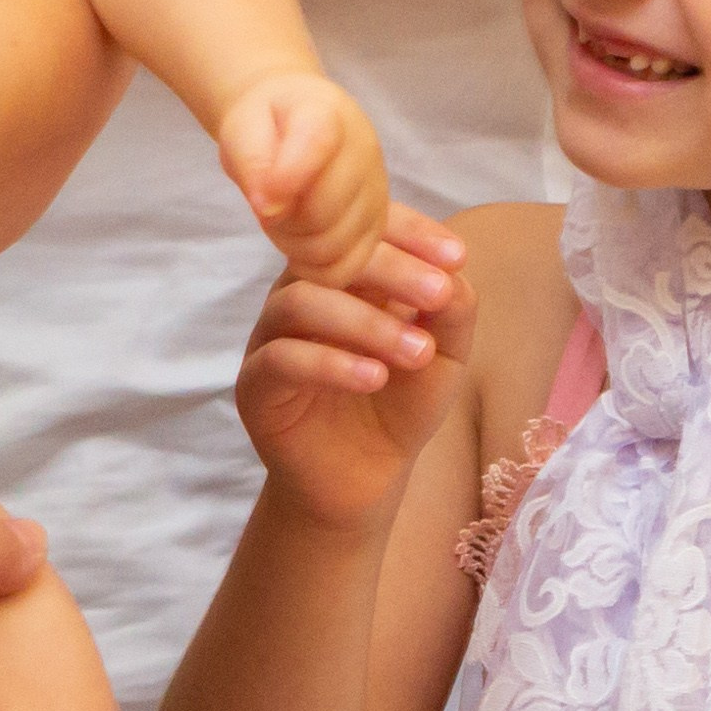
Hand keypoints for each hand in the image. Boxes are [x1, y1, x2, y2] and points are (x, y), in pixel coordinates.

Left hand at [219, 72, 389, 283]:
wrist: (291, 122)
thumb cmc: (265, 126)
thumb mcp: (242, 130)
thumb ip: (253, 163)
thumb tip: (270, 210)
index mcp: (326, 114)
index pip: (315, 147)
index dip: (283, 180)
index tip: (260, 192)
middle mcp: (364, 152)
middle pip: (322, 213)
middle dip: (282, 220)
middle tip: (269, 206)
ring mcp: (377, 192)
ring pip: (334, 247)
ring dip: (296, 245)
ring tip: (284, 221)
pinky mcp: (378, 226)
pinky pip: (347, 268)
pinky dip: (316, 267)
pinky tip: (301, 243)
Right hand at [238, 206, 470, 530]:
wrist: (362, 482)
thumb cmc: (399, 405)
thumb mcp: (442, 356)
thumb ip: (452, 311)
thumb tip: (453, 272)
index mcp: (342, 277)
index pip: (361, 228)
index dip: (407, 231)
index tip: (456, 254)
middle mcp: (300, 294)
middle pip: (327, 255)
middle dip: (391, 269)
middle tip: (438, 294)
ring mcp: (271, 337)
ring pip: (300, 301)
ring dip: (365, 322)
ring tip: (416, 351)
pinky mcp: (254, 385)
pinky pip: (281, 358)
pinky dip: (332, 363)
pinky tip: (375, 378)